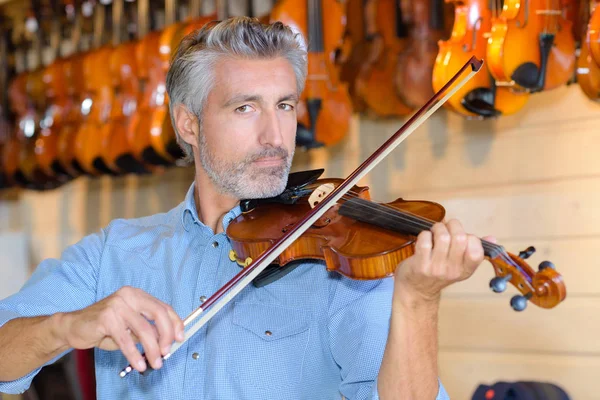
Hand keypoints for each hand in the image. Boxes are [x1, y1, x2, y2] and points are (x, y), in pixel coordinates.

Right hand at [58, 286, 184, 372]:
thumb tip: (168, 342)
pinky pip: (126, 340)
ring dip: (152, 349)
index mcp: (137, 295)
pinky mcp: (106, 318)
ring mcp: (117, 305)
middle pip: (158, 314)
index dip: (175, 323)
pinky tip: (139, 364)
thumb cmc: (104, 327)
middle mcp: (129, 295)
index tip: (180, 338)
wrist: (74, 326)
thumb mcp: (130, 327)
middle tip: (167, 352)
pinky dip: (135, 354)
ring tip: (156, 363)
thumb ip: (148, 330)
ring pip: (144, 329)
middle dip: (166, 335)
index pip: (163, 307)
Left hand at [394, 219, 495, 305]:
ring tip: (435, 231)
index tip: (462, 236)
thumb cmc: (438, 271)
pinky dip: (425, 235)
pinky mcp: (421, 265)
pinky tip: (425, 239)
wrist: (417, 290)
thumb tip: (492, 238)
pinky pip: (425, 241)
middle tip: (446, 227)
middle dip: (453, 225)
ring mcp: (437, 269)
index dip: (471, 237)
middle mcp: (453, 270)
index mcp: (466, 269)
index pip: (477, 251)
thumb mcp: (459, 264)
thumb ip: (474, 249)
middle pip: (460, 238)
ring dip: (438, 228)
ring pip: (442, 237)